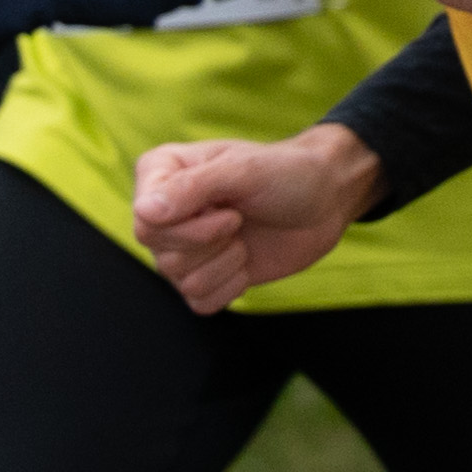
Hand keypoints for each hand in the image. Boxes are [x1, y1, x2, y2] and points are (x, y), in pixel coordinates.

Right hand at [137, 126, 377, 314]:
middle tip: (239, 218)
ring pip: (179, 279)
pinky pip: (199, 302)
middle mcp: (164, 213)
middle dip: (211, 241)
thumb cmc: (287, 172)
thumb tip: (145, 212)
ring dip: (226, 261)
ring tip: (244, 234)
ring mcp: (183, 246)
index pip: (144, 219)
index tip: (228, 208)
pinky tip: (247, 261)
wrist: (327, 199)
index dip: (188, 226)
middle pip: (160, 252)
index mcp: (161, 174)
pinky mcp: (205, 276)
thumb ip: (193, 187)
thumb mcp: (244, 169)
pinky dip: (230, 286)